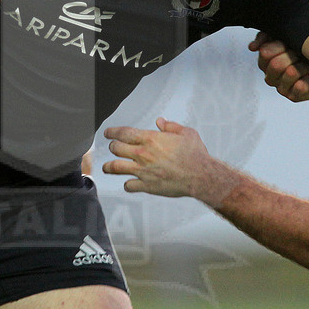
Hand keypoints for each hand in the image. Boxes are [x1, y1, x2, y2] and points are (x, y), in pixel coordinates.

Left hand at [102, 118, 236, 205]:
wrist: (201, 175)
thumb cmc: (195, 155)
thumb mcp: (186, 133)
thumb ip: (171, 126)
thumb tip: (160, 122)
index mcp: (150, 139)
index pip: (123, 133)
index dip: (113, 132)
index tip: (108, 133)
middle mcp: (142, 154)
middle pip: (116, 149)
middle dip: (112, 147)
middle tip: (112, 148)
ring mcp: (142, 170)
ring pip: (116, 167)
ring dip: (109, 167)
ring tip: (106, 167)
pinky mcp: (146, 185)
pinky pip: (129, 185)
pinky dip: (127, 185)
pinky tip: (128, 184)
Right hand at [249, 31, 308, 101]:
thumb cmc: (304, 46)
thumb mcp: (284, 35)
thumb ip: (265, 36)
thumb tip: (252, 48)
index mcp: (265, 61)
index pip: (265, 52)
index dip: (280, 46)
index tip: (289, 44)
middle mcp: (270, 76)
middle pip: (277, 64)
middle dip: (293, 56)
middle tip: (300, 55)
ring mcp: (281, 88)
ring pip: (290, 73)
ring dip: (303, 66)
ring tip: (307, 65)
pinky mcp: (294, 97)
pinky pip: (300, 87)